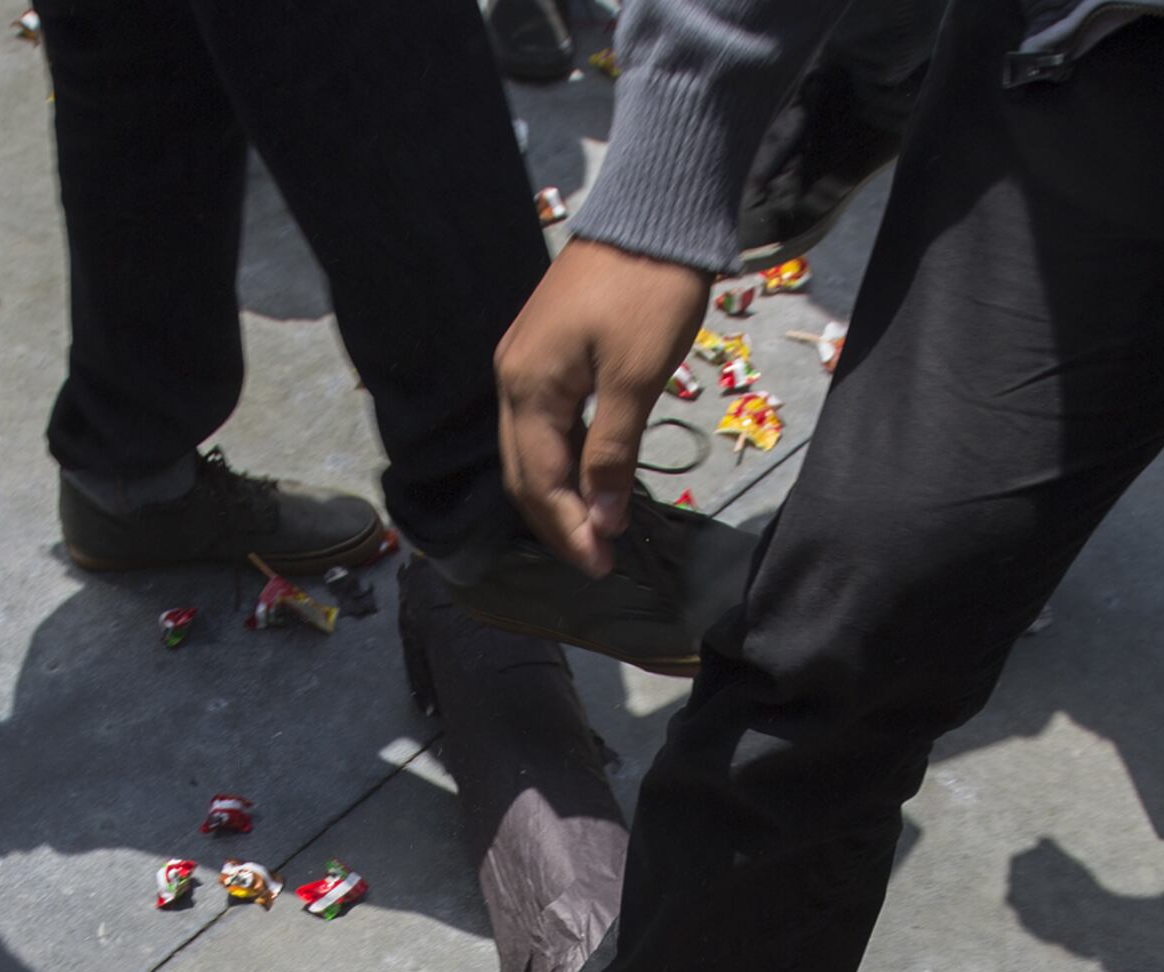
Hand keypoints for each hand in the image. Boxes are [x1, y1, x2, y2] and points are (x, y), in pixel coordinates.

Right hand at [496, 239, 712, 575]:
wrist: (651, 214)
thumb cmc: (648, 291)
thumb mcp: (636, 376)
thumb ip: (612, 452)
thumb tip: (602, 520)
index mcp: (528, 387)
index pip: (537, 481)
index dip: (568, 530)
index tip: (602, 566)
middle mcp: (512, 378)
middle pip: (522, 472)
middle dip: (558, 521)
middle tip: (600, 560)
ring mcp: (524, 362)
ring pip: (530, 449)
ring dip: (560, 493)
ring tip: (598, 527)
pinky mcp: (544, 351)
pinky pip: (544, 422)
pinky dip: (565, 458)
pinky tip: (592, 477)